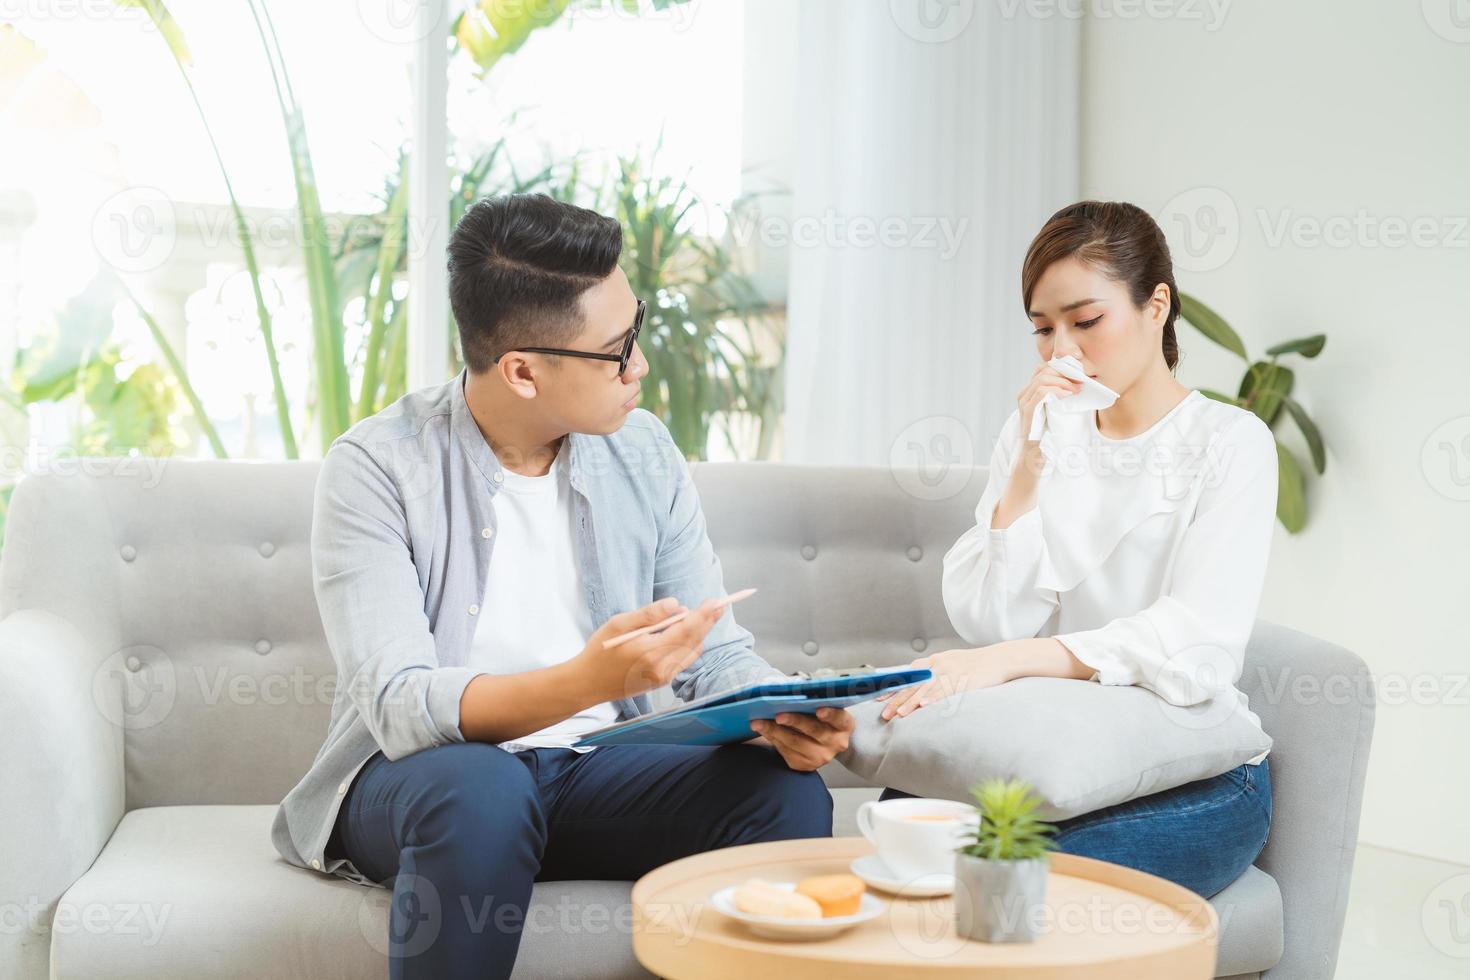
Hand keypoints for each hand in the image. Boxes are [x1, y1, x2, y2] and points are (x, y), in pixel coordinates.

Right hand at [572, 597, 722, 702]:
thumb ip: (649, 614)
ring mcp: (663, 677)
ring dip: (700, 633)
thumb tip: (676, 604)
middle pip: (694, 641)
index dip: (702, 615)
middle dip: (708, 621)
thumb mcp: (619, 624)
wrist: (588, 683)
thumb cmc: (600, 651)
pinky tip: (689, 633)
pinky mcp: (662, 682)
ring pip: (691, 651)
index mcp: (650, 652)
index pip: (685, 630)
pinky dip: (690, 646)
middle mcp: (661, 668)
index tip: (714, 602)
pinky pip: (683, 661)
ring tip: (705, 615)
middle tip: (719, 604)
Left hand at [749, 707, 854, 771]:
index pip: (839, 718)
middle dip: (794, 721)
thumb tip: (788, 686)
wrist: (821, 741)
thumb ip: (812, 697)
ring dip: (775, 731)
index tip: (819, 710)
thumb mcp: (822, 705)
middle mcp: (836, 743)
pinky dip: (772, 739)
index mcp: (844, 725)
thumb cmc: (819, 716)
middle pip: (814, 731)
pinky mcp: (806, 766)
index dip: (830, 714)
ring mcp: (822, 757)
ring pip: (796, 743)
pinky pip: (786, 752)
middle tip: (778, 715)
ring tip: (758, 722)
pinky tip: (763, 730)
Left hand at [876, 646, 1015, 719]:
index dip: (892, 688)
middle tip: (884, 714)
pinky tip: (923, 706)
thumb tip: (918, 683)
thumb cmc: (975, 663)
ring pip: (925, 689)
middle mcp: (938, 665)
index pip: (907, 675)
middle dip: (896, 700)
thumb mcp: (950, 661)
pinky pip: (945, 691)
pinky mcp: (963, 680)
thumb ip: (934, 670)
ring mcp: (950, 672)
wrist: (999, 658)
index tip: (878, 699)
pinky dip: (933, 698)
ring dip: (910, 703)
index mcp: (933, 660)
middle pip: (913, 684)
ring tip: (898, 715)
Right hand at [1017, 360, 1083, 445]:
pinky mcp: (1027, 411)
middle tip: (1081, 381)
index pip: (1042, 369)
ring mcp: (1024, 402)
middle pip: (1043, 370)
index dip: (1061, 368)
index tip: (1079, 374)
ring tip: (1077, 389)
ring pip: (1042, 378)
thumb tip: (1078, 386)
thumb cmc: (1047, 435)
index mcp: (1029, 392)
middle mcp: (1024, 394)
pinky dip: (1057, 390)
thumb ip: (1060, 398)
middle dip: (1065, 373)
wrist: (1034, 456)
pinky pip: (1041, 392)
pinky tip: (1068, 394)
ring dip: (1063, 381)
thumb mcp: (1055, 412)